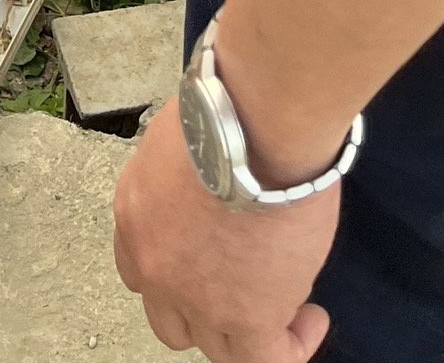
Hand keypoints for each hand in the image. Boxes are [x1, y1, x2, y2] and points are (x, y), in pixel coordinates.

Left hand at [113, 100, 337, 361]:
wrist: (253, 121)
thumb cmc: (226, 105)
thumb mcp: (181, 132)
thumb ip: (186, 167)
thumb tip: (213, 164)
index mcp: (135, 214)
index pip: (140, 269)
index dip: (175, 273)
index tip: (207, 257)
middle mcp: (155, 265)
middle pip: (171, 317)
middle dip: (205, 307)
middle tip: (244, 283)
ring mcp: (197, 298)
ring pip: (215, 346)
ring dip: (247, 330)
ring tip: (286, 304)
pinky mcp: (247, 317)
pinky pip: (266, 360)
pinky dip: (289, 348)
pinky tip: (309, 320)